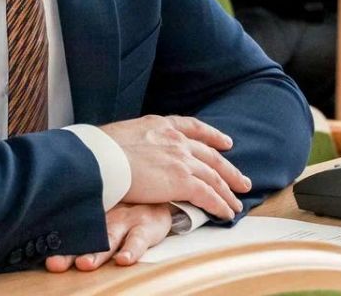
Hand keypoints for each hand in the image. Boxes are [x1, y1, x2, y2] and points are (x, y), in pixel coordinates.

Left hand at [46, 203, 171, 271]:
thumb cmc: (122, 207)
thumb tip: (47, 246)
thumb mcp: (100, 212)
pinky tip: (123, 260)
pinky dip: (131, 250)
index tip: (41, 256)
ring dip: (96, 253)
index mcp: (89, 215)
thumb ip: (80, 225)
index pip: (69, 229)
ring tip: (85, 264)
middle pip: (84, 236)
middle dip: (69, 251)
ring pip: (108, 238)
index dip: (54, 242)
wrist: (155, 194)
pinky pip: (138, 239)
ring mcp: (124, 221)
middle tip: (55, 263)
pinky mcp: (144, 226)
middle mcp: (103, 217)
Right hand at [99, 115, 249, 219]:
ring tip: (237, 204)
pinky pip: (209, 195)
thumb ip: (134, 142)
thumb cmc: (98, 151)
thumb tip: (126, 152)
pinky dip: (220, 205)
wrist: (99, 159)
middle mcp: (175, 140)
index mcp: (160, 125)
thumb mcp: (120, 135)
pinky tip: (226, 214)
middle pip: (211, 156)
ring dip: (228, 193)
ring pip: (214, 178)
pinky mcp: (182, 182)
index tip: (225, 143)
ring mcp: (181, 160)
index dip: (213, 136)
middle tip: (242, 181)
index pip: (193, 128)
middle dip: (229, 170)